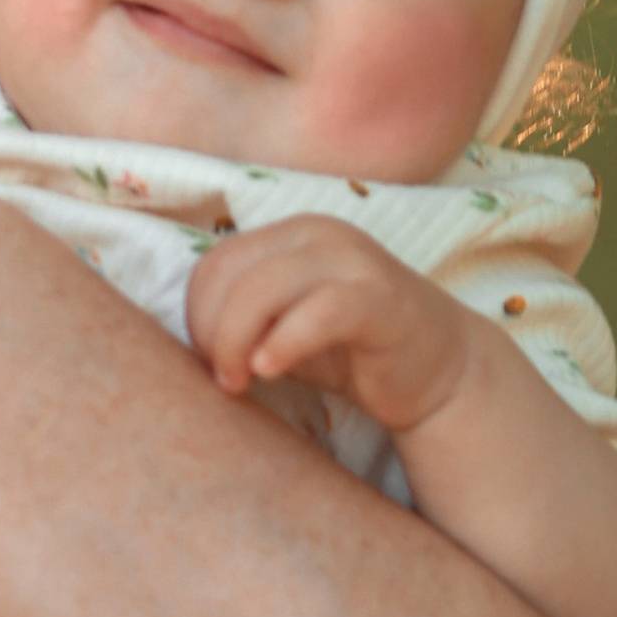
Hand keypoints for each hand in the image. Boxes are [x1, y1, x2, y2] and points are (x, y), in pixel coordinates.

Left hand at [185, 216, 470, 435]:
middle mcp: (318, 234)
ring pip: (265, 288)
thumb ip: (239, 316)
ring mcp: (354, 261)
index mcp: (289, 235)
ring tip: (242, 381)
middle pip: (231, 274)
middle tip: (224, 380)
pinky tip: (272, 372)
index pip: (213, 264)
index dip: (197, 316)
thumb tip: (178, 338)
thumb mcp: (282, 325)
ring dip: (238, 341)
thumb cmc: (348, 350)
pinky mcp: (382, 298)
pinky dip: (285, 342)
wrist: (438, 371)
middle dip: (213, 333)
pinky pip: (320, 311)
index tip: (209, 362)